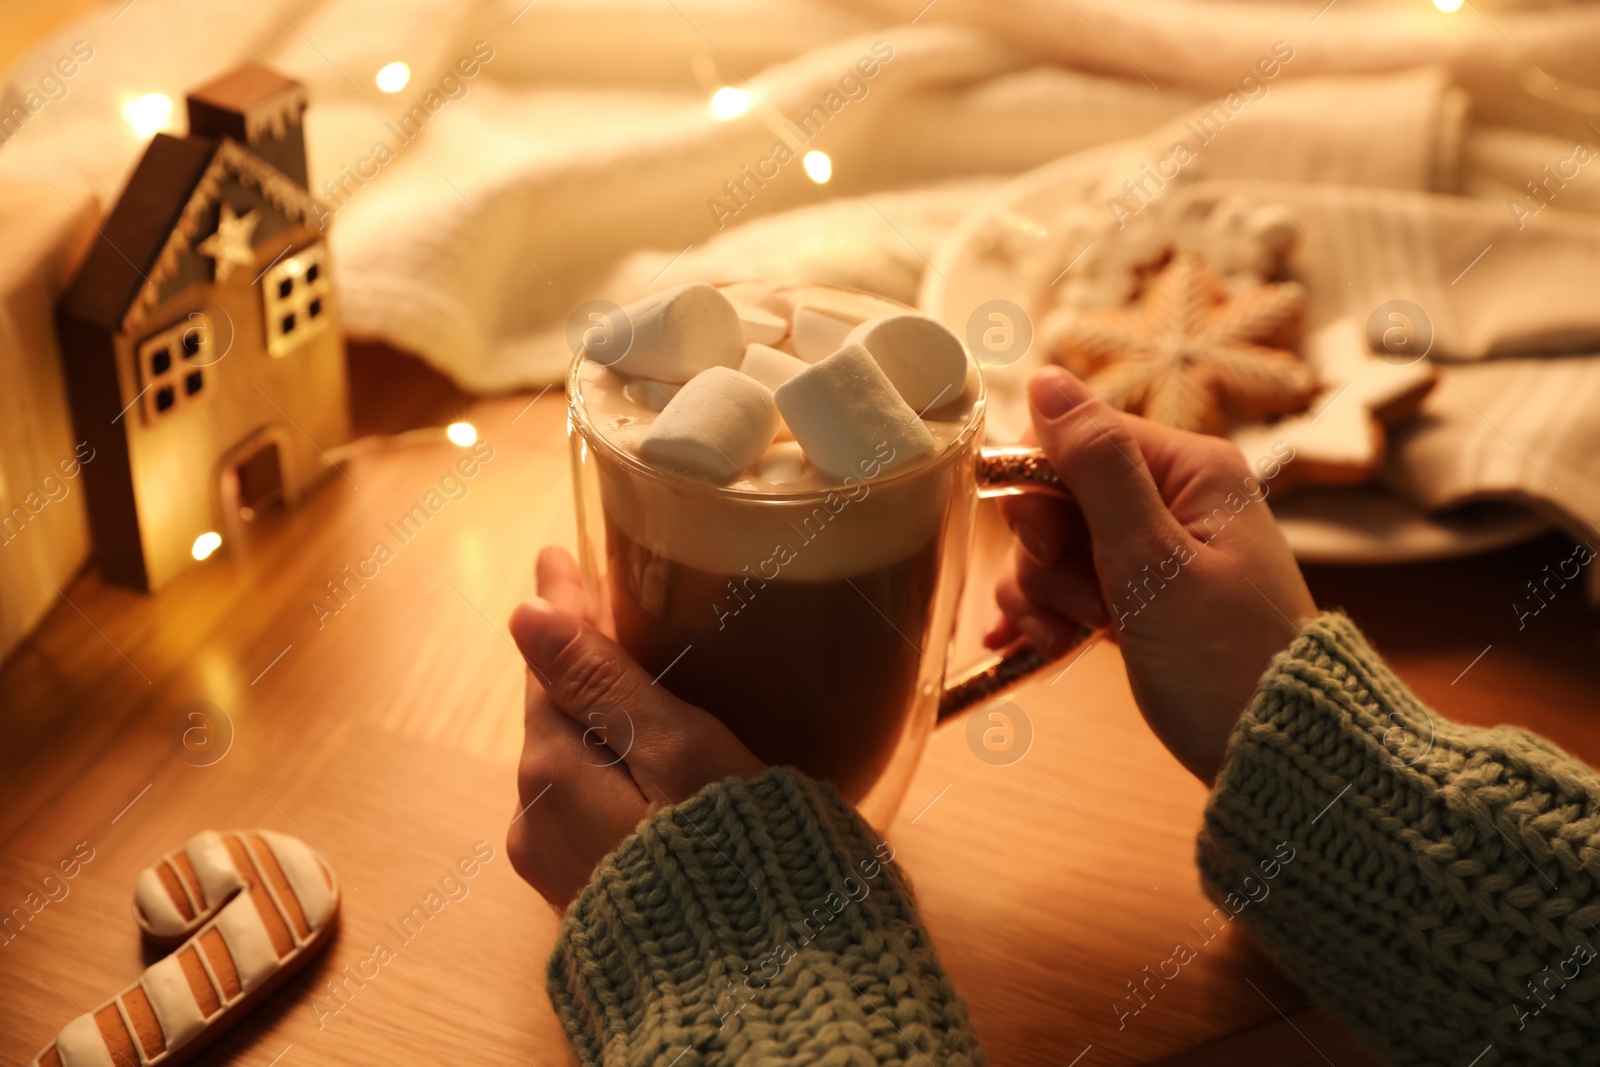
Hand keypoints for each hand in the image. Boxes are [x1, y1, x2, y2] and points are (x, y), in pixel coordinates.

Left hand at [506, 547, 763, 908]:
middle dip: (576, 659)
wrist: (752, 993)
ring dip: (595, 715)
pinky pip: (590, 806)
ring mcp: (559, 865)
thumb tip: (523, 613)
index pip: (551, 661)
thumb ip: (602, 682)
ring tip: (628, 674)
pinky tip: (642, 759)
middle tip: (598, 600)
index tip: (560, 554)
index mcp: (553, 769)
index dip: (565, 604)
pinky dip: (611, 766)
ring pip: (572, 761)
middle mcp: (537, 818)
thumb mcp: (677, 752)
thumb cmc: (730, 856)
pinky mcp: (591, 896)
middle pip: (556, 712)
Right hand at [988, 367, 1316, 783]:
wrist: (1277, 757)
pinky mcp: (1141, 594)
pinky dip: (1051, 613)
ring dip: (1046, 593)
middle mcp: (1173, 497)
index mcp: (1189, 469)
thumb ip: (1096, 466)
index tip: (1048, 549)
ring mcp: (1156, 548)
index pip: (1074, 437)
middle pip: (1056, 494)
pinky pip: (1070, 583)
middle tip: (1083, 602)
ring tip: (1075, 637)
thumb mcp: (1152, 560)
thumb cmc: (1225, 661)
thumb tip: (1048, 377)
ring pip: (1054, 545)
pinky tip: (1039, 645)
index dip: (1038, 490)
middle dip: (1044, 555)